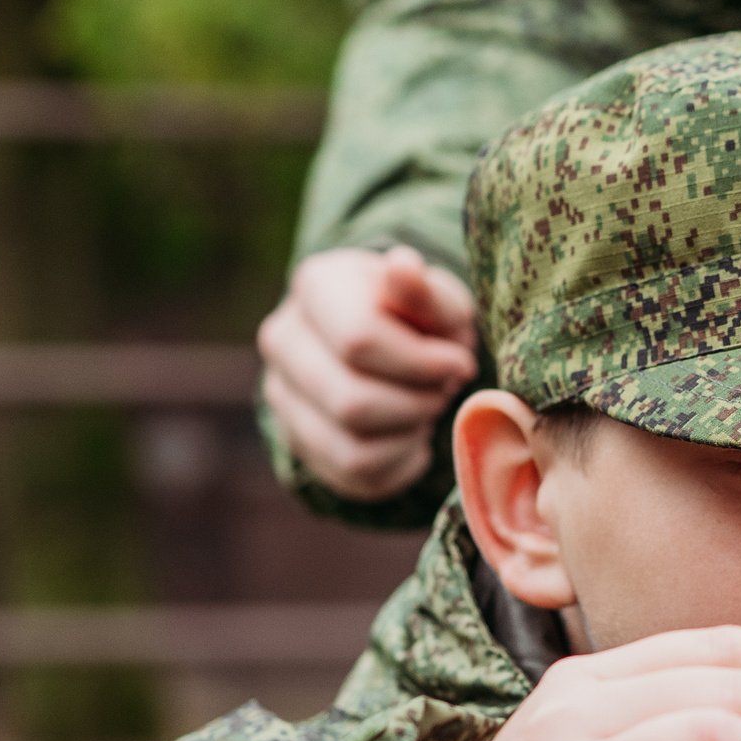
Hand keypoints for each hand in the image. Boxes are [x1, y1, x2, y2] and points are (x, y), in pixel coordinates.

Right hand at [258, 245, 479, 500]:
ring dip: (409, 433)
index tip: (459, 361)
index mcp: (314, 287)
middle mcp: (282, 339)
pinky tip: (412, 433)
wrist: (395, 344)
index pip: (359, 341)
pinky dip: (402, 461)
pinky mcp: (299, 444)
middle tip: (444, 389)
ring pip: (352, 448)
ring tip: (427, 406)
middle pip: (352, 403)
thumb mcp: (441, 299)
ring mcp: (281, 396)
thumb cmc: (425, 318)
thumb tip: (403, 265)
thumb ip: (426, 291)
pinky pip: (357, 476)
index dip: (422, 363)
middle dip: (417, 403)